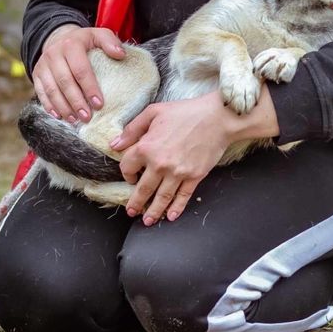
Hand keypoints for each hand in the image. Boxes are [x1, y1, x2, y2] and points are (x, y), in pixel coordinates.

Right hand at [33, 25, 125, 122]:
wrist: (59, 38)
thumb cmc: (85, 41)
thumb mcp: (99, 35)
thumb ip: (110, 42)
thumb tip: (121, 54)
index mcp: (71, 44)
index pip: (81, 69)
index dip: (90, 88)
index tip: (99, 104)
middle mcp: (54, 53)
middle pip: (65, 82)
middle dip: (76, 102)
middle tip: (87, 117)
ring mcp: (43, 64)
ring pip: (52, 89)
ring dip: (63, 107)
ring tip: (75, 120)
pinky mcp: (36, 73)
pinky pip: (40, 92)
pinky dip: (49, 106)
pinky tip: (59, 116)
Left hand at [112, 93, 237, 224]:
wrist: (218, 117)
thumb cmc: (186, 111)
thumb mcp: (154, 111)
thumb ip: (132, 129)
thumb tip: (115, 144)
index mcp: (147, 147)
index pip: (128, 167)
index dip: (127, 172)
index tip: (131, 176)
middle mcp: (160, 164)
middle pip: (143, 189)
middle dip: (136, 203)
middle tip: (131, 211)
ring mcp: (178, 173)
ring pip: (161, 198)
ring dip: (153, 211)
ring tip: (147, 220)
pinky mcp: (194, 176)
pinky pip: (182, 196)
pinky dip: (176, 208)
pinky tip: (170, 216)